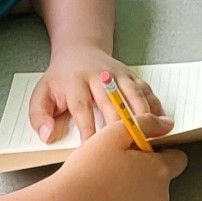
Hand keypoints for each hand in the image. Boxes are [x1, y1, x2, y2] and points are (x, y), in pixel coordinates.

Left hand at [28, 52, 163, 140]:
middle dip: (122, 125)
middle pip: (113, 102)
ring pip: (134, 94)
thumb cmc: (60, 80)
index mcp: (75, 82)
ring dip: (144, 115)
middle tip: (130, 148)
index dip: (89, 131)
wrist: (79, 50)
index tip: (95, 151)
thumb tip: (48, 136)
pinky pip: (146, 90)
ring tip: (153, 136)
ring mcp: (118, 74)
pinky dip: (155, 106)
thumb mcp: (41, 95)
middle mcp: (99, 77)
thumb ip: (39, 117)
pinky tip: (162, 122)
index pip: (82, 108)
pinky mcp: (131, 75)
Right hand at [34, 117, 186, 200]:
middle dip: (145, 169)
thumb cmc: (88, 170)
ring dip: (134, 187)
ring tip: (105, 180)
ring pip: (146, 195)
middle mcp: (158, 197)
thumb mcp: (115, 133)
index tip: (140, 147)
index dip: (160, 149)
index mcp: (160, 172)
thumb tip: (167, 124)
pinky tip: (100, 199)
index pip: (178, 158)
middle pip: (161, 177)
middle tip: (117, 161)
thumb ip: (146, 123)